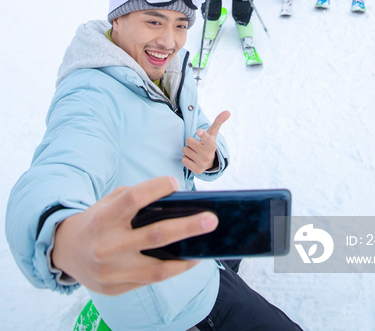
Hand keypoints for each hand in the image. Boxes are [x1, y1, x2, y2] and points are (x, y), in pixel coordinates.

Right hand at [51, 176, 217, 295]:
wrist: (66, 251)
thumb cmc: (97, 220)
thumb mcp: (109, 203)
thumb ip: (135, 200)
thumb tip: (175, 202)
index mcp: (104, 218)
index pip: (133, 200)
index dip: (155, 188)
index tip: (174, 183)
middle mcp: (107, 245)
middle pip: (155, 235)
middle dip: (187, 227)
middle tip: (211, 219)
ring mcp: (112, 271)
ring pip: (158, 267)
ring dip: (186, 258)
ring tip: (206, 247)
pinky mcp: (116, 288)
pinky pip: (151, 280)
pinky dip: (173, 270)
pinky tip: (188, 260)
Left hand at [182, 111, 230, 173]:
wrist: (210, 162)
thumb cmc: (208, 143)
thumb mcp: (213, 133)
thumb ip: (218, 121)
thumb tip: (228, 112)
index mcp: (212, 144)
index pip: (206, 138)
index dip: (202, 135)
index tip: (199, 131)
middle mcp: (208, 154)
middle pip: (189, 141)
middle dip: (190, 141)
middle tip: (196, 145)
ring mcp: (202, 163)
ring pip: (185, 151)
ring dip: (188, 150)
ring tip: (195, 152)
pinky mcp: (196, 170)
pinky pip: (183, 160)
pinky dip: (186, 159)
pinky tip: (192, 159)